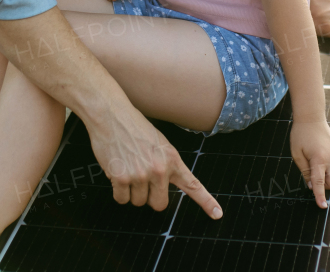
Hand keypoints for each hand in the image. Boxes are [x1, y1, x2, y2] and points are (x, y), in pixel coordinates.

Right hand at [88, 103, 222, 219]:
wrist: (112, 115)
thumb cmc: (134, 127)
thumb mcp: (160, 143)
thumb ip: (166, 164)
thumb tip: (162, 185)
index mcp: (172, 159)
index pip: (193, 185)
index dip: (206, 202)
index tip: (217, 214)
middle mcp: (159, 169)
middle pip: (159, 204)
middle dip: (150, 197)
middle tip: (142, 181)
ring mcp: (140, 175)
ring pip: (137, 202)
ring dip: (132, 191)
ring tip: (128, 168)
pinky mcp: (121, 178)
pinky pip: (121, 199)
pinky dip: (118, 191)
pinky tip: (117, 172)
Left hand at [290, 119, 329, 208]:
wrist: (312, 117)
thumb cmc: (300, 135)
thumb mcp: (297, 154)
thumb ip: (305, 172)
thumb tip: (311, 186)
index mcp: (318, 160)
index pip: (319, 183)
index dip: (320, 196)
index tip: (322, 206)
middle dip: (325, 187)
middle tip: (313, 177)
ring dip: (326, 175)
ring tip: (314, 160)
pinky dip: (328, 167)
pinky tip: (319, 154)